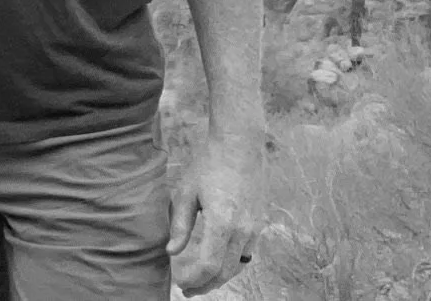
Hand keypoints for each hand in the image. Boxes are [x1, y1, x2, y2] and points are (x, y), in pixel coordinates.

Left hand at [166, 128, 263, 294]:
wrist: (240, 144)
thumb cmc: (209, 164)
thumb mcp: (186, 192)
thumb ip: (180, 225)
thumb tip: (172, 252)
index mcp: (223, 222)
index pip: (209, 265)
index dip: (194, 280)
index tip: (181, 283)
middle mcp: (243, 229)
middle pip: (225, 271)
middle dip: (206, 285)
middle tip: (188, 290)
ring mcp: (255, 227)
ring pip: (238, 265)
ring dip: (219, 277)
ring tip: (201, 281)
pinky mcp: (259, 223)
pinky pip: (247, 253)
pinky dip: (231, 263)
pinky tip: (218, 263)